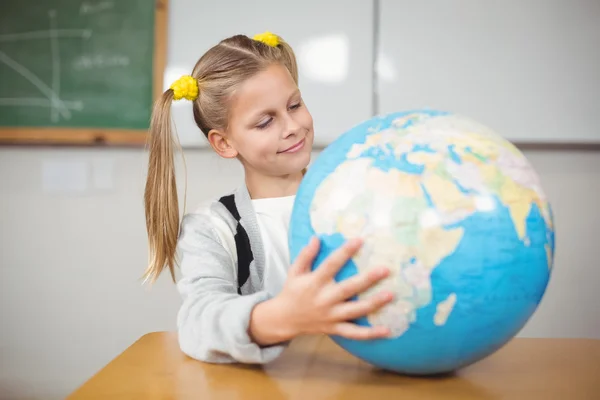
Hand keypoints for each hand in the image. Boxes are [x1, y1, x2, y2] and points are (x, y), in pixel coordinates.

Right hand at [260, 237, 393, 342]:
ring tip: (391, 295)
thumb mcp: (295, 271)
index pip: (331, 264)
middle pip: (348, 288)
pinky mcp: (335, 328)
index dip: (345, 252)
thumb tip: (317, 237)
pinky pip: (354, 333)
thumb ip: (306, 255)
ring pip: (355, 311)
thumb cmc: (292, 291)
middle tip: (385, 269)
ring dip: (374, 304)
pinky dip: (370, 334)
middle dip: (367, 279)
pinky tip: (387, 330)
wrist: (284, 319)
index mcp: (314, 282)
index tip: (360, 240)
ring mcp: (331, 316)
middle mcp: (324, 299)